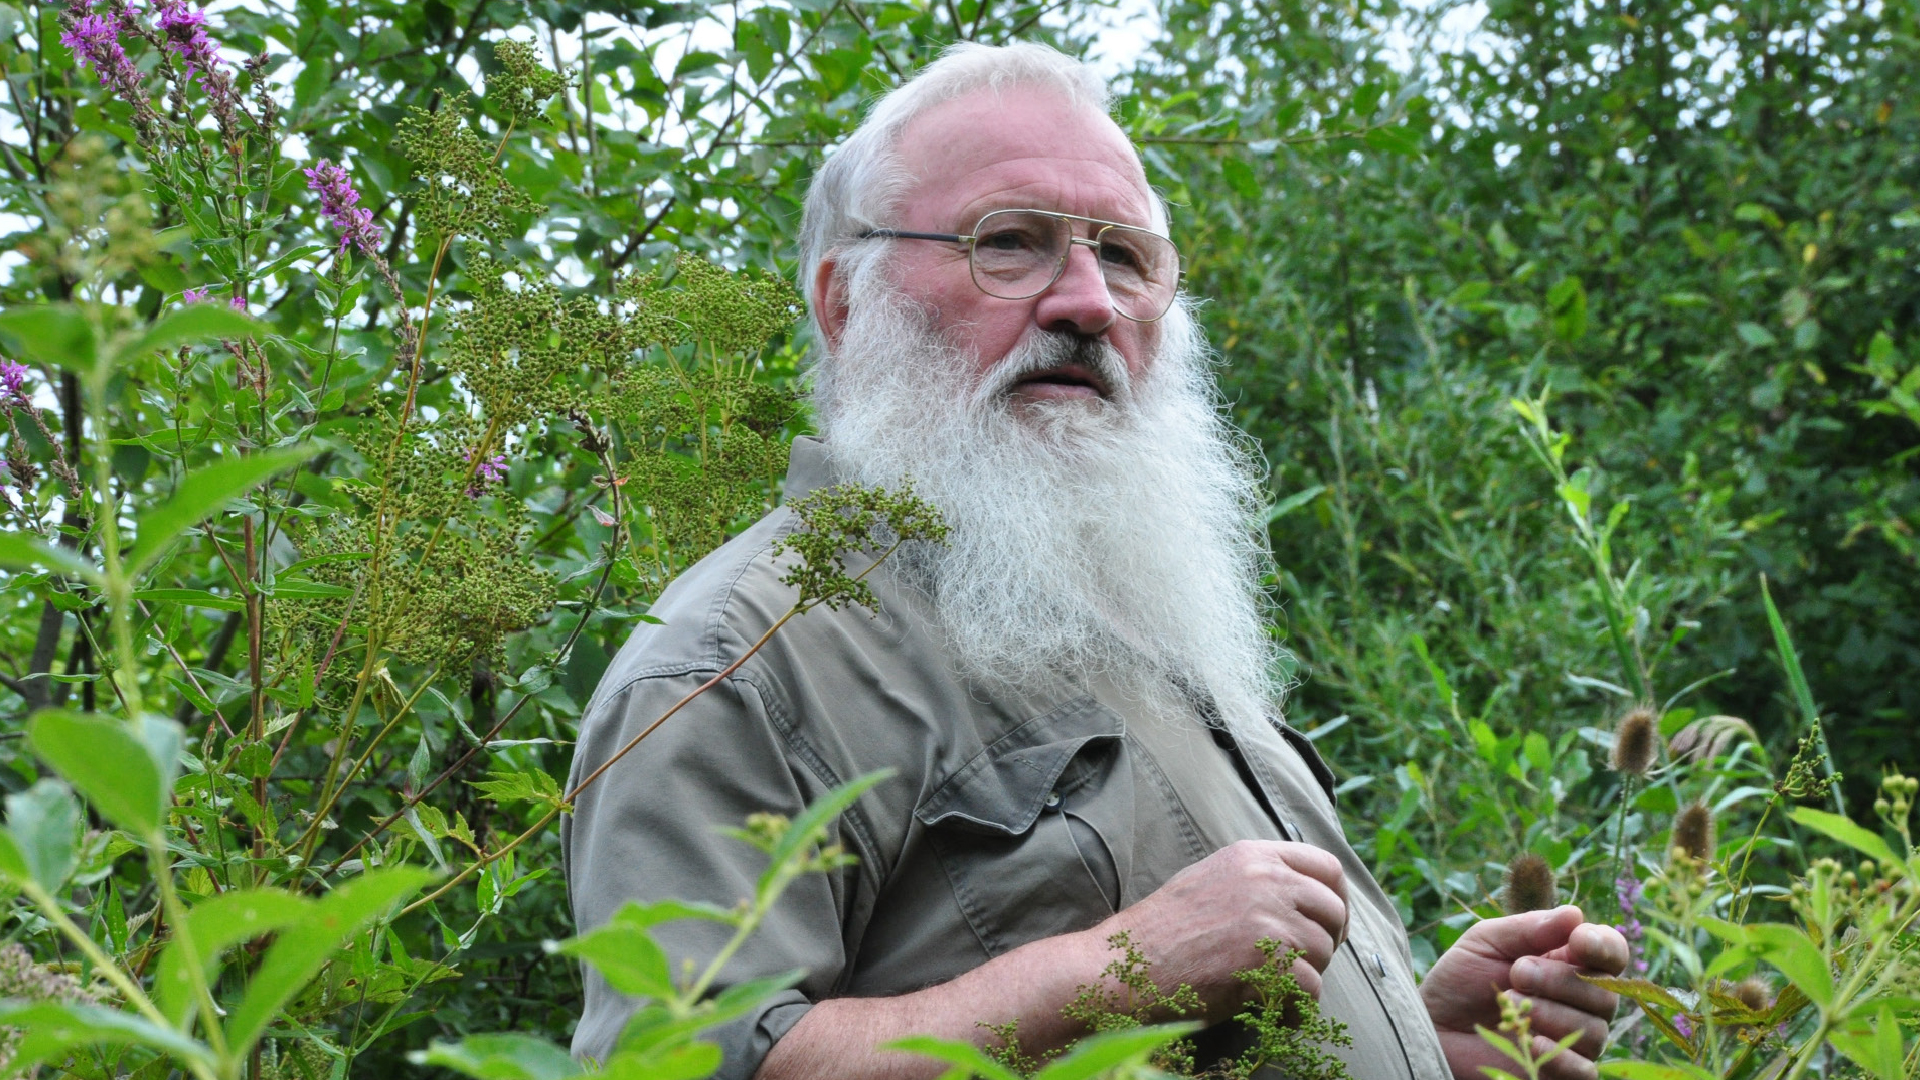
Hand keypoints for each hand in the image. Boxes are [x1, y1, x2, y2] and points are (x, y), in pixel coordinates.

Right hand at [1095, 839, 1346, 1016]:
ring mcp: (1267, 919)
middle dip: (1326, 942)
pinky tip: (1273, 1011)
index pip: (1327, 866)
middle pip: (1333, 910)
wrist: (1124, 966)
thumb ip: (1256, 878)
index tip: (1326, 924)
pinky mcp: (1265, 962)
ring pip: (1323, 952)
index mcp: (1253, 856)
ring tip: (1274, 987)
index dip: (1336, 899)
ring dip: (1307, 976)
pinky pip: (1310, 990)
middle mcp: (1266, 880)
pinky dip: (1296, 1008)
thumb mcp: (1210, 880)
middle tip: (1303, 964)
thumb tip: (1303, 894)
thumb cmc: (1161, 931)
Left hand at [1421, 905, 1628, 1079]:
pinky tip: (1531, 1042)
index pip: (1611, 954)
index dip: (1604, 946)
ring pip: (1596, 1030)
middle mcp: (1580, 1002)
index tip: (1578, 940)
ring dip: (1552, 1013)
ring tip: (1510, 1002)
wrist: (1434, 1026)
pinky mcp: (1560, 1072)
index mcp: (1568, 963)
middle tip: (1518, 972)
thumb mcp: (1486, 942)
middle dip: (1561, 979)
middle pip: (1605, 992)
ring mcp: (1572, 1039)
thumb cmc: (1460, 980)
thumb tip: (1575, 914)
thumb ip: (1528, 928)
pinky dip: (1563, 1056)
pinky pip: (1585, 1071)